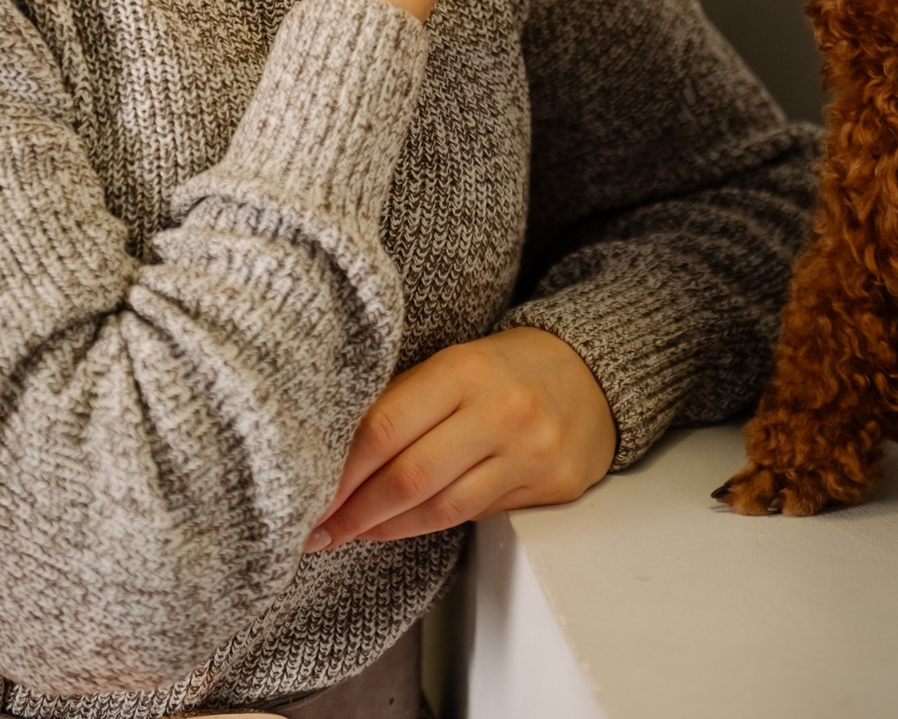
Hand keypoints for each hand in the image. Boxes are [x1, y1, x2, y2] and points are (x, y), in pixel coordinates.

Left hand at [302, 328, 617, 549]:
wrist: (591, 374)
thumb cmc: (506, 367)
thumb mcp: (456, 362)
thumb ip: (404, 399)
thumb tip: (335, 449)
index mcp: (466, 369)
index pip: (387, 426)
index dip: (341, 469)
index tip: (306, 492)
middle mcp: (500, 411)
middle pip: (409, 476)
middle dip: (354, 510)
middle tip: (315, 529)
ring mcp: (528, 453)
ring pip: (439, 507)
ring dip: (384, 527)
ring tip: (348, 534)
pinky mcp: (549, 486)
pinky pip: (473, 515)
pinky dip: (426, 525)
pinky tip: (397, 527)